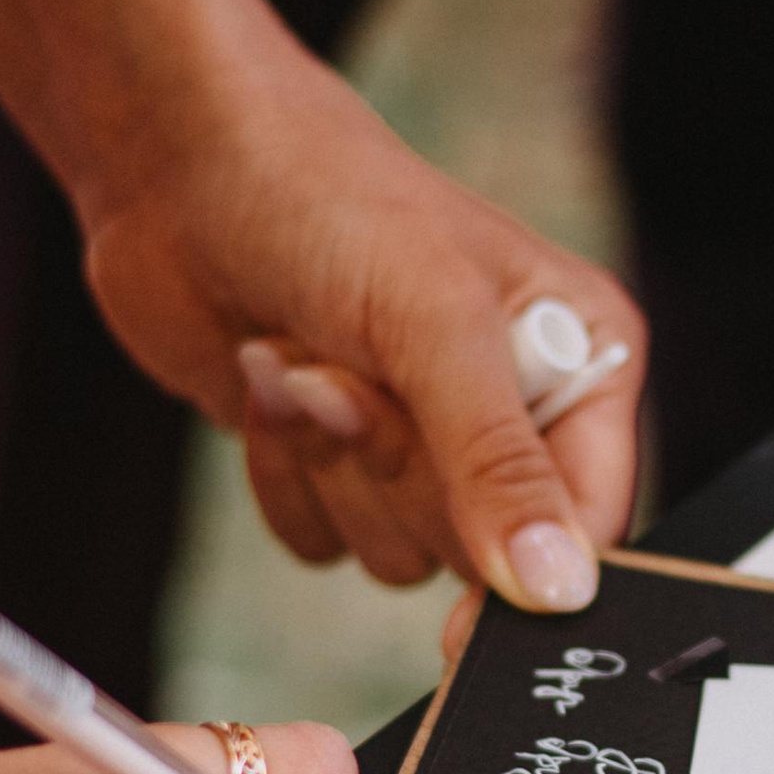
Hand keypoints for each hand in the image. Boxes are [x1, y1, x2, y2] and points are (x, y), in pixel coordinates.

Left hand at [78, 34, 643, 611]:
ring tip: (306, 359)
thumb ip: (499, 463)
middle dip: (400, 469)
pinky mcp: (336, 462)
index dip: (533, 567)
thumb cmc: (325, 202)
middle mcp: (512, 408)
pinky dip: (282, 474)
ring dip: (332, 464)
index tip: (470, 603)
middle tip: (355, 372)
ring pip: (397, 553)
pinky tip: (270, 382)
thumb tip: (560, 591)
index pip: (594, 518)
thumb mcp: (435, 324)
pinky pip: (322, 544)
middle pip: (485, 550)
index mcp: (579, 355)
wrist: (179, 169)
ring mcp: (421, 441)